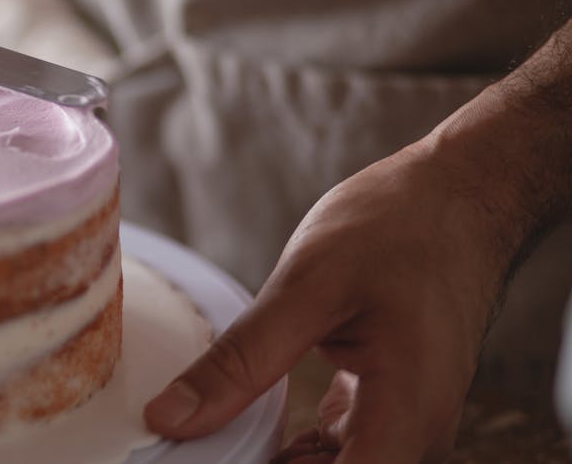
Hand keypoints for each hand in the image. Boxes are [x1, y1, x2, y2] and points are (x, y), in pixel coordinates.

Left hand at [144, 141, 520, 462]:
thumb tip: (170, 418)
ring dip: (275, 462)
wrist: (456, 191)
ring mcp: (405, 420)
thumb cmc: (399, 226)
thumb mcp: (305, 287)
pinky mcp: (388, 402)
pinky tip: (249, 423)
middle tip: (195, 443)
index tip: (212, 457)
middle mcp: (415, 432)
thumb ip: (240, 362)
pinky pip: (340, 449)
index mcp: (406, 415)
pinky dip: (294, 446)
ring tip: (208, 435)